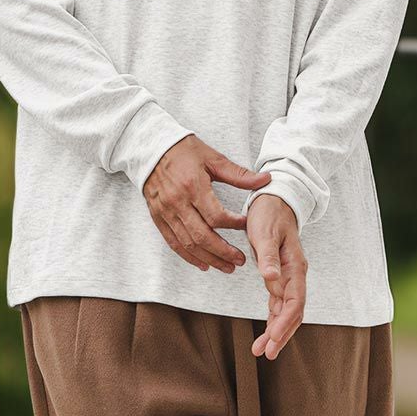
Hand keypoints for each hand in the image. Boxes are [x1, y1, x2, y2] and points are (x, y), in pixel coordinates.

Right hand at [143, 136, 271, 272]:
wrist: (150, 148)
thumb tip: (266, 180)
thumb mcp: (213, 158)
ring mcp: (166, 213)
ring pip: (188, 244)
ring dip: (209, 258)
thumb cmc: (184, 151)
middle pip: (202, 236)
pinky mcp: (158, 218)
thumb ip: (239, 174)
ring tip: (227, 267)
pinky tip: (204, 264)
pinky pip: (174, 243)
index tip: (247, 225)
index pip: (216, 216)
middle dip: (223, 251)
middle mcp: (177, 203)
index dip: (233, 224)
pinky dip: (189, 256)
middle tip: (240, 260)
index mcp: (193, 187)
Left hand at [246, 192, 306, 358]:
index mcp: (295, 267)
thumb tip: (270, 279)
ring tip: (260, 350)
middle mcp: (295, 275)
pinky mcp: (279, 277)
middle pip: (293, 312)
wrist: (275, 200)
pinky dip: (273, 319)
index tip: (271, 341)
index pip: (294, 302)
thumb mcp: (265, 233)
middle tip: (265, 354)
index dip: (284, 324)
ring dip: (276, 331)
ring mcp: (288, 277)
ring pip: (286, 311)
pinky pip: (279, 304)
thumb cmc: (269, 214)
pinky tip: (265, 332)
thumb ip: (268, 256)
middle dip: (281, 334)